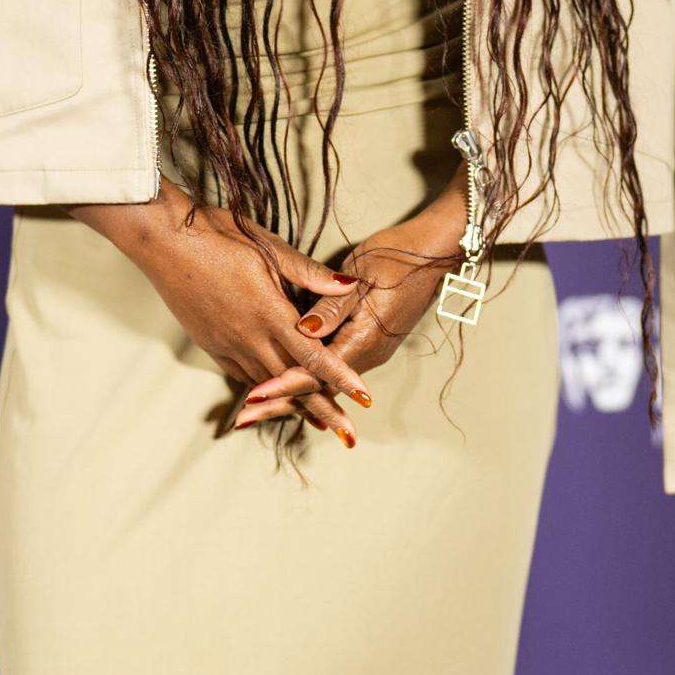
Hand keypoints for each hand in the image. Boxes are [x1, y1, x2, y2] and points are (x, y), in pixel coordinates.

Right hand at [70, 179, 374, 441]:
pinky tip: (272, 395)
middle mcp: (248, 336)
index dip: (341, 378)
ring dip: (293, 404)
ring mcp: (226, 343)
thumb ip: (309, 273)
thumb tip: (349, 285)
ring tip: (317, 422)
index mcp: (269, 312)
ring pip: (265, 383)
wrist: (163, 240)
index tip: (364, 399)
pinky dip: (262, 388)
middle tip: (347, 436)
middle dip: (323, 409)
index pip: (314, 355)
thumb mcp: (268, 247)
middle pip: (293, 382)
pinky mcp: (209, 344)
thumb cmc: (217, 234)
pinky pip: (241, 374)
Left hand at [232, 180, 469, 433]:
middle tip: (242, 419)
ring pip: (323, 383)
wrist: (432, 254)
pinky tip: (285, 386)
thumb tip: (303, 331)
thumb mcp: (361, 276)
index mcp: (362, 341)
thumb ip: (330, 307)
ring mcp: (368, 352)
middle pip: (316, 389)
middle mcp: (366, 355)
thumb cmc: (395, 258)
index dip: (282, 384)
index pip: (315, 373)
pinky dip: (305, 381)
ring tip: (255, 411)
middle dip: (278, 404)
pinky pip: (331, 371)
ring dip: (290, 397)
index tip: (253, 397)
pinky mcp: (367, 344)